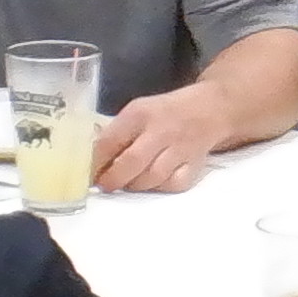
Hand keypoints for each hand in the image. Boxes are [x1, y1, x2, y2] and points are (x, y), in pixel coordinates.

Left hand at [90, 85, 225, 193]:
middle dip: (113, 179)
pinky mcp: (194, 164)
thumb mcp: (138, 110)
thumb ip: (118, 132)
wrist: (210, 108)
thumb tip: (93, 159)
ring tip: (128, 182)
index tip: (87, 174)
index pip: (110, 141)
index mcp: (139, 113)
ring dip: (135, 185)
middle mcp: (160, 130)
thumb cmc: (165, 112)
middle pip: (132, 162)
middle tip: (105, 185)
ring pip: (152, 178)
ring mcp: (180, 148)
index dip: (96, 162)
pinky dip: (160, 188)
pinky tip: (153, 182)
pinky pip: (173, 184)